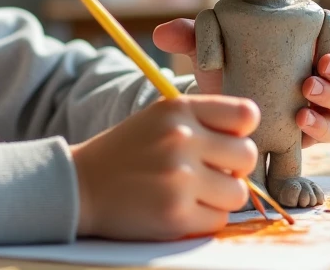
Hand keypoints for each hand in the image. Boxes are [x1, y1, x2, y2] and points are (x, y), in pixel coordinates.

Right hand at [71, 95, 258, 239]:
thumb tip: (248, 140)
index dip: (240, 131)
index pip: (245, 114)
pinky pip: (219, 221)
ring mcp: (179, 179)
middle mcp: (181, 139)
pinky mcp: (176, 215)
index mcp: (178, 109)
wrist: (81, 186)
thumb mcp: (159, 119)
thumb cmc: (127, 152)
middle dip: (234, 168)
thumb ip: (201, 121)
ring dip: (221, 198)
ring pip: (238, 193)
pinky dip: (204, 219)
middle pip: (247, 156)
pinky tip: (180, 209)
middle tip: (210, 173)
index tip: (226, 141)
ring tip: (193, 193)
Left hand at [151, 19, 329, 146]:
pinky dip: (308, 168)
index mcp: (307, 56)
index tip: (323, 60)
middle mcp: (318, 88)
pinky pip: (314, 161)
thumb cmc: (222, 66)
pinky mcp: (295, 148)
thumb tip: (163, 33)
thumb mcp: (209, 50)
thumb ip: (194, 37)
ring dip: (325, 122)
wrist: (211, 104)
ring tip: (300, 116)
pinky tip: (294, 163)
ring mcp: (311, 120)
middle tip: (310, 87)